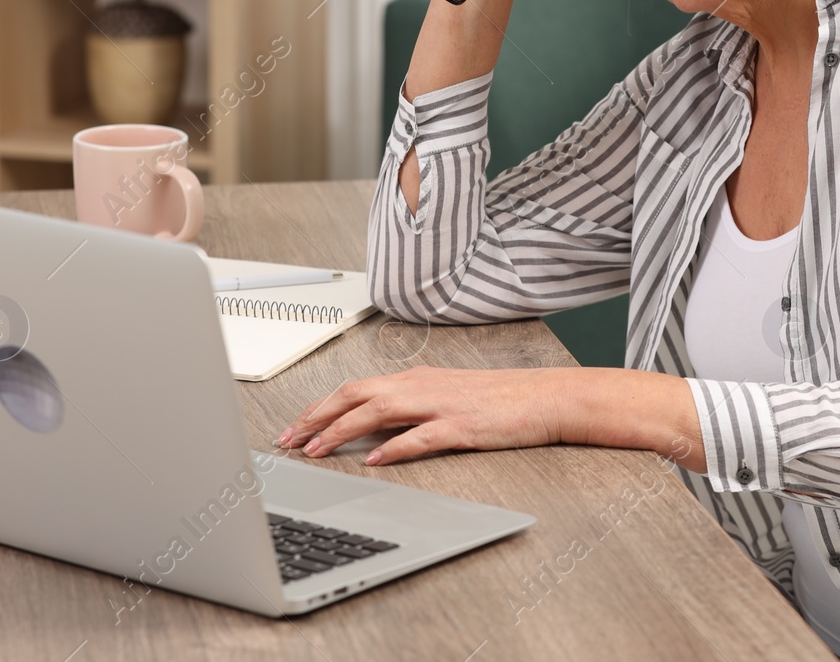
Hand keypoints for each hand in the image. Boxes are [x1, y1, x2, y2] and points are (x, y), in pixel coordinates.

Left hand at [278, 365, 710, 472]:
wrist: (553, 398)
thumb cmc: (502, 403)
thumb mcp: (447, 400)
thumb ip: (408, 414)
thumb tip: (367, 436)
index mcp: (416, 379)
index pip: (354, 388)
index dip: (318, 408)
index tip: (292, 428)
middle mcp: (422, 385)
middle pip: (355, 394)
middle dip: (315, 417)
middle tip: (286, 440)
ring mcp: (442, 403)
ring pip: (377, 410)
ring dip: (340, 431)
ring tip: (313, 450)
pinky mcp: (463, 425)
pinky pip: (420, 436)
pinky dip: (392, 447)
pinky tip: (373, 459)